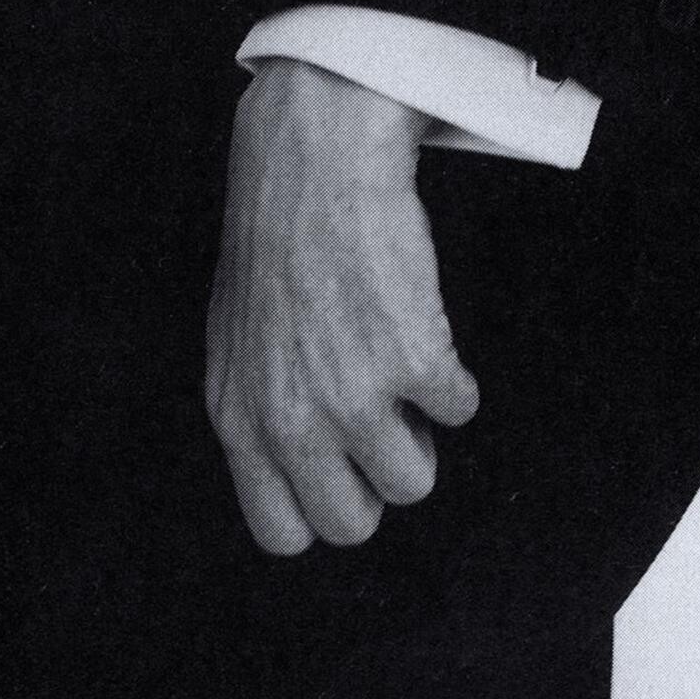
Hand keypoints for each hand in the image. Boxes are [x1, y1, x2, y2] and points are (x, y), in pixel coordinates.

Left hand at [203, 58, 479, 555]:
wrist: (313, 166)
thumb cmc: (275, 248)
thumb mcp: (238, 344)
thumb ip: (262, 416)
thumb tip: (301, 474)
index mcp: (239, 420)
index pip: (281, 532)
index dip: (320, 507)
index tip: (338, 470)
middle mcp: (291, 419)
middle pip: (352, 525)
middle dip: (373, 482)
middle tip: (376, 424)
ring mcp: (352, 395)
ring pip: (415, 483)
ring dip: (419, 433)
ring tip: (396, 373)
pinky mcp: (412, 361)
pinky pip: (461, 412)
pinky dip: (455, 378)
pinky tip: (422, 328)